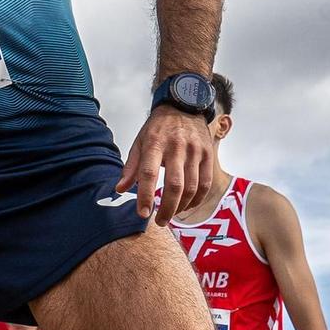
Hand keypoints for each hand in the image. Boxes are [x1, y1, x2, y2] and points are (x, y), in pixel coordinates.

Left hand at [115, 105, 216, 223]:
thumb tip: (120, 190)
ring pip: (192, 187)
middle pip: (175, 185)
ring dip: (182, 206)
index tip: (143, 214)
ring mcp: (195, 151)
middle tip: (160, 222)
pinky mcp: (208, 154)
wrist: (184, 106)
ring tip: (172, 214)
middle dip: (167, 208)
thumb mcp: (140, 142)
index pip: (149, 173)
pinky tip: (187, 205)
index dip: (145, 196)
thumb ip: (131, 167)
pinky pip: (205, 184)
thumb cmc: (158, 128)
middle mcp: (177, 147)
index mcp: (155, 144)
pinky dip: (197, 199)